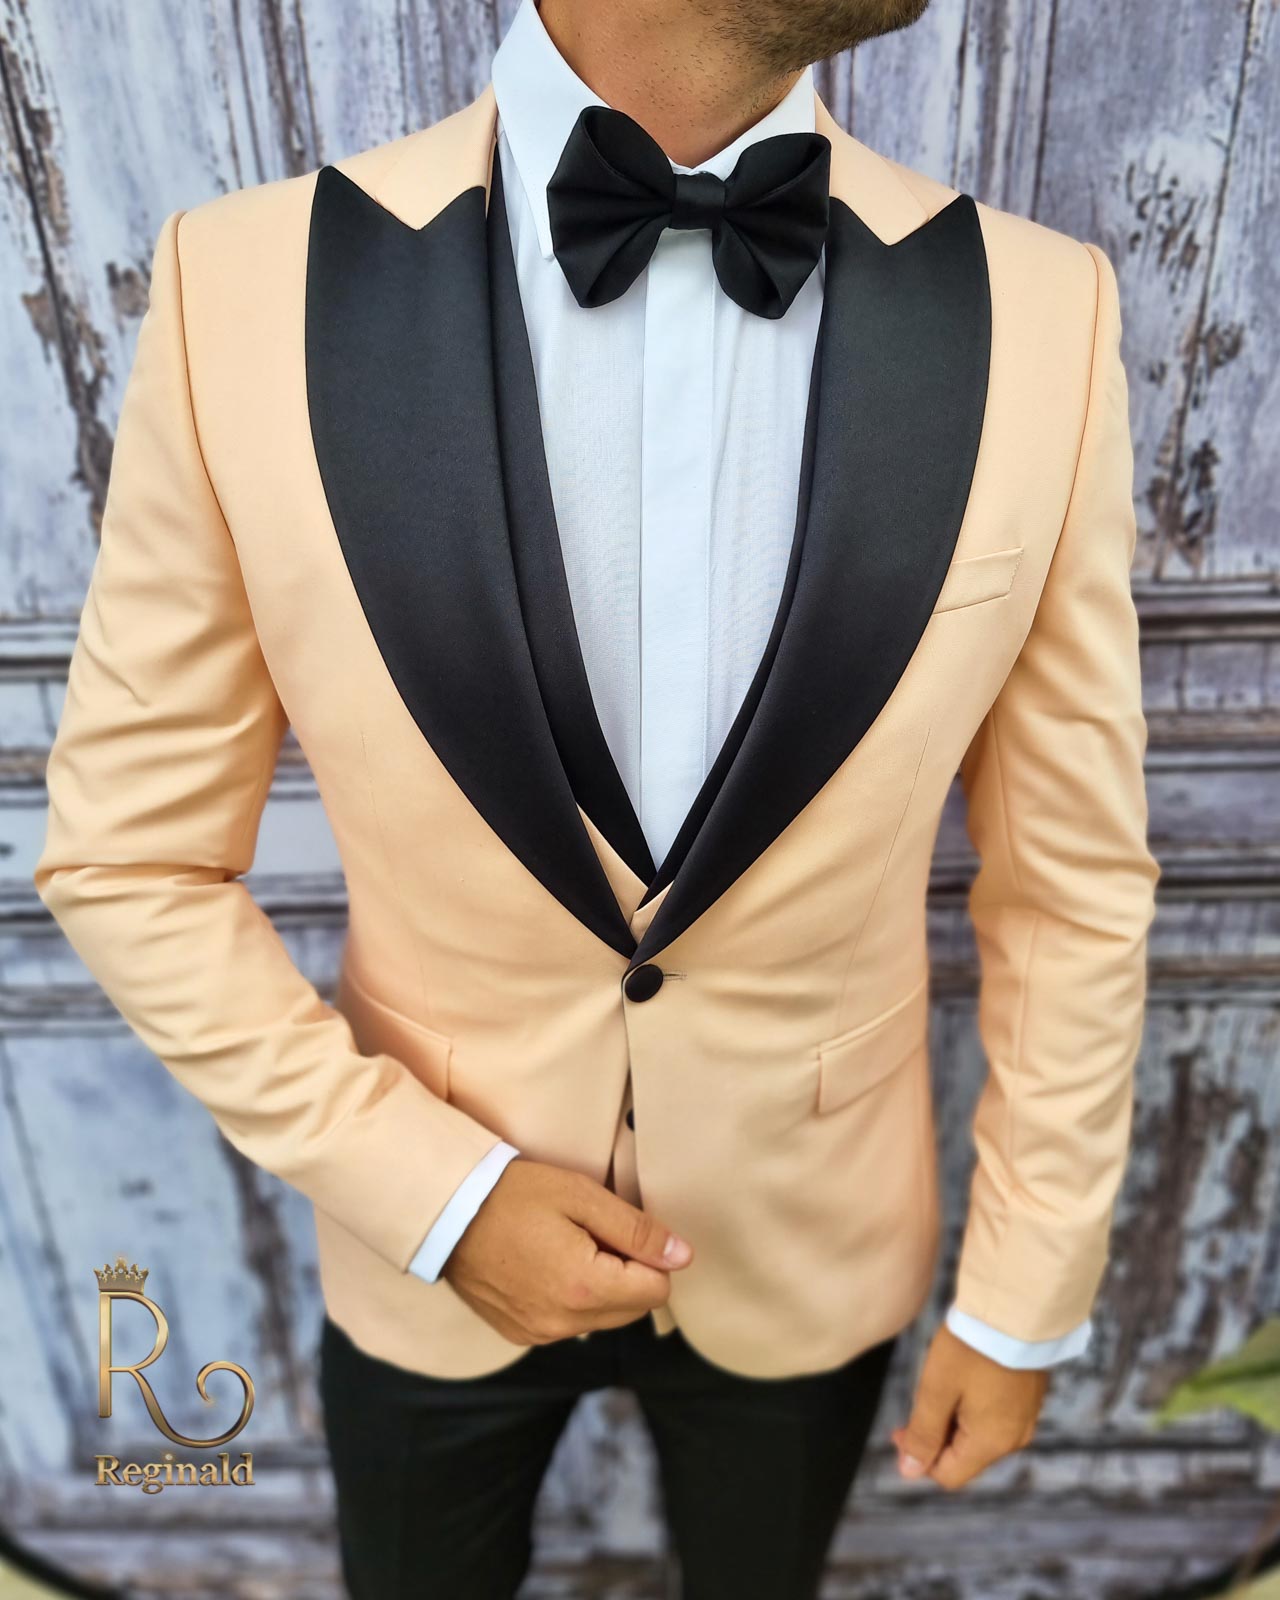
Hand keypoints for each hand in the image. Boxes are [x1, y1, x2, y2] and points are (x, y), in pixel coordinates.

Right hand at [442, 1158, 693, 1345]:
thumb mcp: (581, 1196)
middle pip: (632, 1308)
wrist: (445, 1212)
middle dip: (627, 1273)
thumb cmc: (514, 1195)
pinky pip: (568, 1323)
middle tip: (591, 1232)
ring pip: (601, 1319)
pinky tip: (544, 1264)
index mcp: (585, 1289)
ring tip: (565, 1246)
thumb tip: (682, 1257)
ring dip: (599, 1287)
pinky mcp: (520, 1334)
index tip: (619, 1229)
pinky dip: (570, 1298)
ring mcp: (539, 1334)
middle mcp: (564, 1324)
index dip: (649, 1255)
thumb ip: (636, 1230)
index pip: (656, 1290)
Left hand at [891, 1324, 1047, 1489]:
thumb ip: (923, 1434)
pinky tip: (963, 1379)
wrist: (1015, 1309)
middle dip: (935, 1437)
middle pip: (964, 1457)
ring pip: (979, 1437)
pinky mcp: (1029, 1398)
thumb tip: (909, 1472)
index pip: (949, 1475)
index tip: (900, 1427)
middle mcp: (1014, 1439)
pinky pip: (995, 1418)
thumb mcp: (936, 1389)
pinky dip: (974, 1408)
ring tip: (941, 1385)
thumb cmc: (972, 1347)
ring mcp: (1025, 1418)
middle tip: (916, 1401)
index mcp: (991, 1443)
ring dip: (954, 1421)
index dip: (918, 1457)